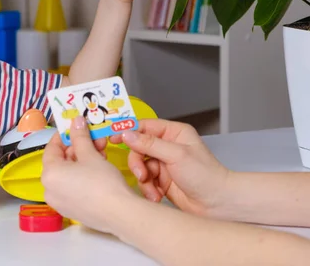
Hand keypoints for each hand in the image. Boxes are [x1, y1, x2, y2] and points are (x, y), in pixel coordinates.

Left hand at [42, 116, 136, 232]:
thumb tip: (76, 121)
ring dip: (83, 161)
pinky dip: (83, 176)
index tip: (76, 127)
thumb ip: (80, 137)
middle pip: (61, 162)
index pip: (51, 148)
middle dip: (79, 148)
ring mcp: (60, 203)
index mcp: (49, 175)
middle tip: (95, 140)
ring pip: (68, 175)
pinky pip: (73, 188)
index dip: (64, 135)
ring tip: (102, 153)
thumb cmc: (103, 182)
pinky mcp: (72, 211)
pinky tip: (99, 170)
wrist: (121, 213)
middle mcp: (49, 190)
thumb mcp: (91, 155)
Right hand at [110, 119, 230, 216]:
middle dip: (137, 163)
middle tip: (141, 174)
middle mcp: (167, 146)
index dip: (128, 132)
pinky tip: (157, 196)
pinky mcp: (161, 180)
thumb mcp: (176, 155)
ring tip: (153, 190)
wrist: (217, 203)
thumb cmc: (206, 175)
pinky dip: (148, 189)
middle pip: (138, 148)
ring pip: (139, 166)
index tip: (114, 138)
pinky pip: (144, 181)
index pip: (144, 127)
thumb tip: (127, 134)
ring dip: (144, 180)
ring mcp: (163, 164)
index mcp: (173, 133)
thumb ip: (150, 144)